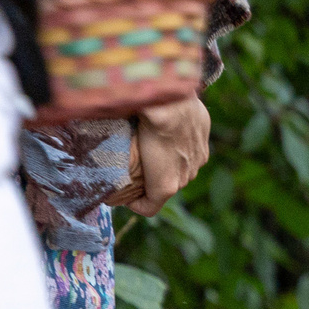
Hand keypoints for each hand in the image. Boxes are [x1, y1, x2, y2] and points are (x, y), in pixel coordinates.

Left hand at [116, 97, 210, 216]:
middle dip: (153, 179)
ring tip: (152, 145)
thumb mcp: (126, 154)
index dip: (134, 202)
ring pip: (181, 167)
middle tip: (137, 163)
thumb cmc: (146, 130)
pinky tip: (169, 130)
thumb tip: (104, 184)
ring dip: (168, 161)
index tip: (122, 190)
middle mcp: (187, 176)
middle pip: (167, 185)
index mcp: (167, 186)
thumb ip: (120, 173)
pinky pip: (190, 149)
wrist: (172, 101)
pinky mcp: (204, 141)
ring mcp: (198, 159)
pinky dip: (180, 144)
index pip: (149, 207)